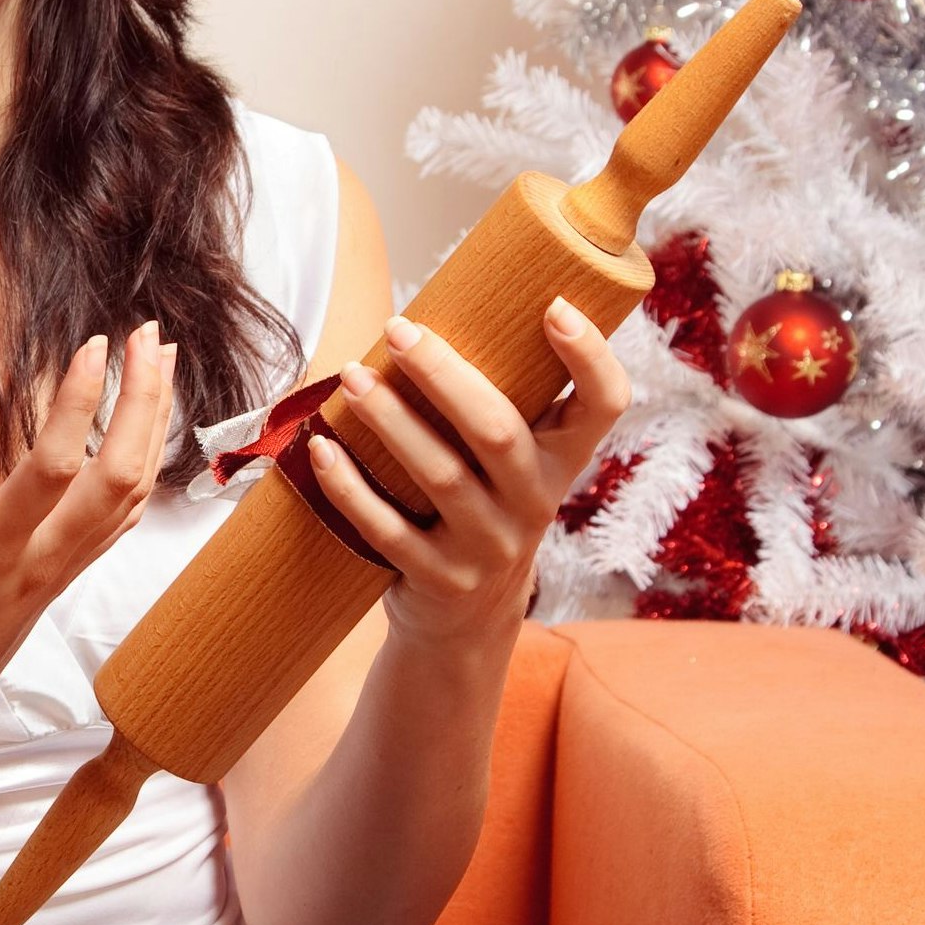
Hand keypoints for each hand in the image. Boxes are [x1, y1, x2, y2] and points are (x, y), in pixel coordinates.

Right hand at [0, 324, 174, 782]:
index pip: (52, 475)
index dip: (79, 408)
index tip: (93, 345)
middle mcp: (34, 567)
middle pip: (117, 481)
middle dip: (142, 405)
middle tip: (149, 334)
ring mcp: (50, 578)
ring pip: (127, 501)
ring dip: (150, 430)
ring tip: (158, 365)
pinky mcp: (51, 584)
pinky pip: (115, 523)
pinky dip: (138, 469)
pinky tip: (138, 438)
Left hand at [309, 298, 631, 646]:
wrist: (466, 617)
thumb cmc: (479, 504)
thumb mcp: (510, 461)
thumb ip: (495, 399)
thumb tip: (428, 309)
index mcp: (560, 460)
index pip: (604, 406)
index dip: (590, 359)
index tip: (556, 307)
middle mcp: (534, 502)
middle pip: (498, 431)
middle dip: (445, 375)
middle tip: (397, 329)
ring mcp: (489, 546)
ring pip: (440, 476)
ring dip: (390, 420)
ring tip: (351, 376)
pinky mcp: (440, 578)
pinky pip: (388, 529)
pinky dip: (350, 487)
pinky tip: (321, 448)